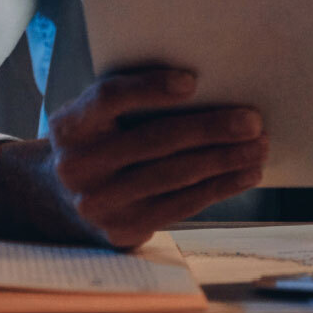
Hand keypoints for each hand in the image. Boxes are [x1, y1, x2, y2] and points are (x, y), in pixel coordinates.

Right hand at [0, 67, 265, 247]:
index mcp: (69, 126)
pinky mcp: (122, 230)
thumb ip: (130, 104)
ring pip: (174, 176)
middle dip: (211, 129)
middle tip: (253, 120)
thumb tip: (210, 91)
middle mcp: (78, 166)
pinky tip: (244, 175)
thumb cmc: (93, 144)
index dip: (150, 88)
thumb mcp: (93, 118)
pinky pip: (180, 206)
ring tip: (259, 147)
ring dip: (224, 160)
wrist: (54, 199)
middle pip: (154, 140)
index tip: (192, 81)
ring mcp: (99, 204)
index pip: (108, 99)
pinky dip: (219, 188)